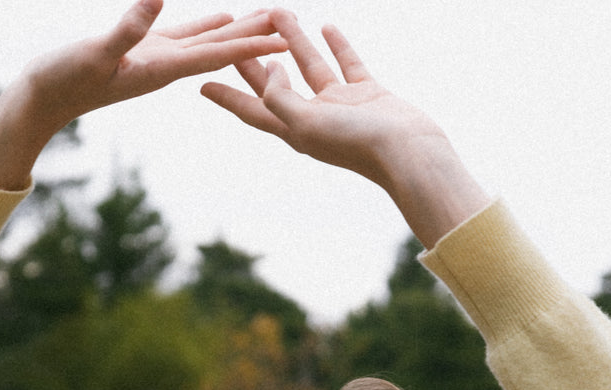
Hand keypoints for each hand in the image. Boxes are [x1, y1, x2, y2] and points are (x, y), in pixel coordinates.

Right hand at [0, 0, 285, 189]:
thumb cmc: (63, 80)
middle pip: (223, 50)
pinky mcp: (142, 51)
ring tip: (271, 17)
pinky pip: (185, 35)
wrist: (41, 101)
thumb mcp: (96, 52)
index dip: (252, 47)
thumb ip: (127, 28)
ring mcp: (156, 59)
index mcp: (161, 69)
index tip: (286, 41)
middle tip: (293, 22)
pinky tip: (224, 17)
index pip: (216, 56)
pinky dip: (208, 24)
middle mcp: (166, 67)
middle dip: (259, 38)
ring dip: (240, 30)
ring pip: (209, 40)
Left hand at [201, 10, 489, 247]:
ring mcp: (341, 107)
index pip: (252, 111)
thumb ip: (280, 98)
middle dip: (253, 61)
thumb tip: (267, 72)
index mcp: (295, 131)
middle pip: (275, 86)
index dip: (226, 97)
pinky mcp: (367, 95)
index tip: (201, 85)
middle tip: (232, 37)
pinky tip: (326, 27)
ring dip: (293, 40)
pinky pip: (346, 64)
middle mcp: (314, 119)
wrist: (408, 154)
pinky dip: (336, 46)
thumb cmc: (357, 144)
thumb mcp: (307, 123)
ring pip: (309, 66)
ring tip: (277, 11)